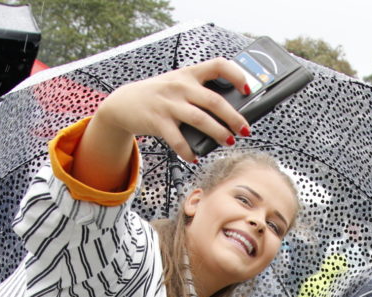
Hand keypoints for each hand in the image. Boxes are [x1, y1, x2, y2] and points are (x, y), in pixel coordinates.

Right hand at [92, 59, 252, 163]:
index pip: (218, 65)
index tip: (248, 89)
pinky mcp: (158, 121)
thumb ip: (199, 93)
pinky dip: (188, 151)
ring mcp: (169, 104)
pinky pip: (177, 140)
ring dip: (217, 132)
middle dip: (234, 117)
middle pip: (214, 101)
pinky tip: (194, 157)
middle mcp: (180, 86)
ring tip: (227, 141)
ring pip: (200, 119)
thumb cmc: (157, 96)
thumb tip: (229, 113)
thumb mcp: (177, 85)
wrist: (123, 103)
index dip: (236, 75)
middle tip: (244, 129)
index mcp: (189, 74)